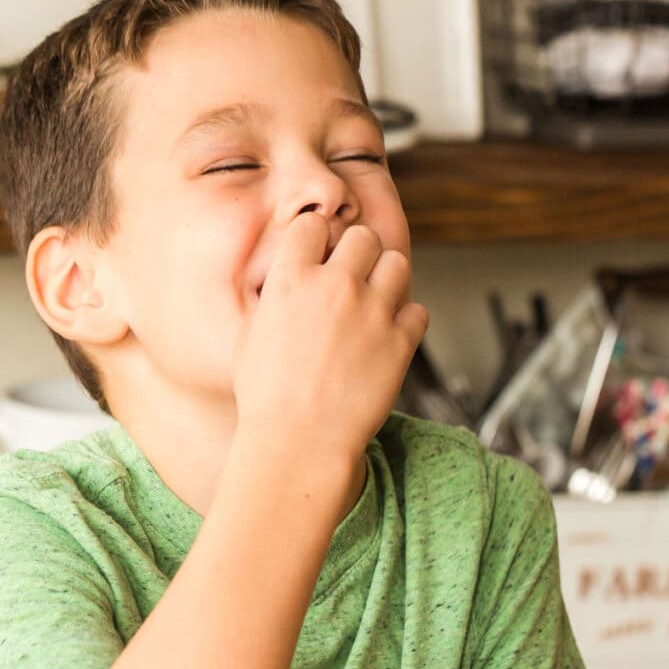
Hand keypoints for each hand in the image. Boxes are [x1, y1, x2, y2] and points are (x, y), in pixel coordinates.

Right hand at [233, 211, 428, 463]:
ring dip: (387, 280)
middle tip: (353, 282)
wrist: (299, 444)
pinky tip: (388, 340)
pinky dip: (406, 322)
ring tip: (375, 305)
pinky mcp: (400, 342)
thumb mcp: (251, 338)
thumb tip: (289, 282)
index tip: (319, 260)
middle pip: (363, 236)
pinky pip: (417, 311)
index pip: (313, 225)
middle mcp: (334, 287)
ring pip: (397, 263)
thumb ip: (275, 299)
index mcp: (290, 280)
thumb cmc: (266, 399)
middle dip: (359, 255)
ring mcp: (371, 313)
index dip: (317, 241)